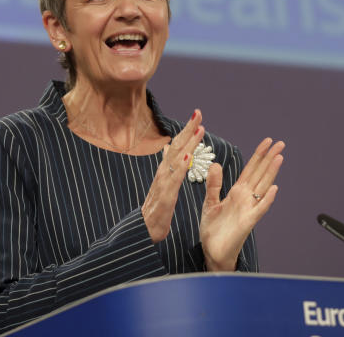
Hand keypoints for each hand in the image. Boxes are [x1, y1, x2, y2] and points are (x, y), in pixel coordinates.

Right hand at [141, 109, 205, 242]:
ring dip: (188, 143)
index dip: (187, 131)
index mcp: (166, 170)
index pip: (177, 146)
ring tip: (199, 129)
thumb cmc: (155, 209)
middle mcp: (163, 172)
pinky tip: (189, 156)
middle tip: (198, 112)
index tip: (197, 116)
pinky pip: (174, 179)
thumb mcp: (164, 184)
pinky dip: (181, 166)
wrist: (144, 231)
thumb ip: (168, 166)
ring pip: (177, 159)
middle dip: (188, 129)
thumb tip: (168, 148)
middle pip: (176, 146)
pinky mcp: (165, 196)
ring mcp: (163, 183)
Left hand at [200, 137, 284, 271]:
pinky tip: (274, 188)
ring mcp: (248, 209)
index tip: (268, 141)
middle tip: (281, 143)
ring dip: (271, 173)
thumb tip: (216, 164)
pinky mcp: (247, 222)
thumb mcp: (210, 202)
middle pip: (260, 174)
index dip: (259, 155)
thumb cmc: (214, 229)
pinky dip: (267, 199)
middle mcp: (245, 198)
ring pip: (262, 187)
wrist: (213, 251)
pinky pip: (259, 209)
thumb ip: (214, 184)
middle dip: (270, 158)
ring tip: (279, 157)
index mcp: (237, 192)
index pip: (250, 169)